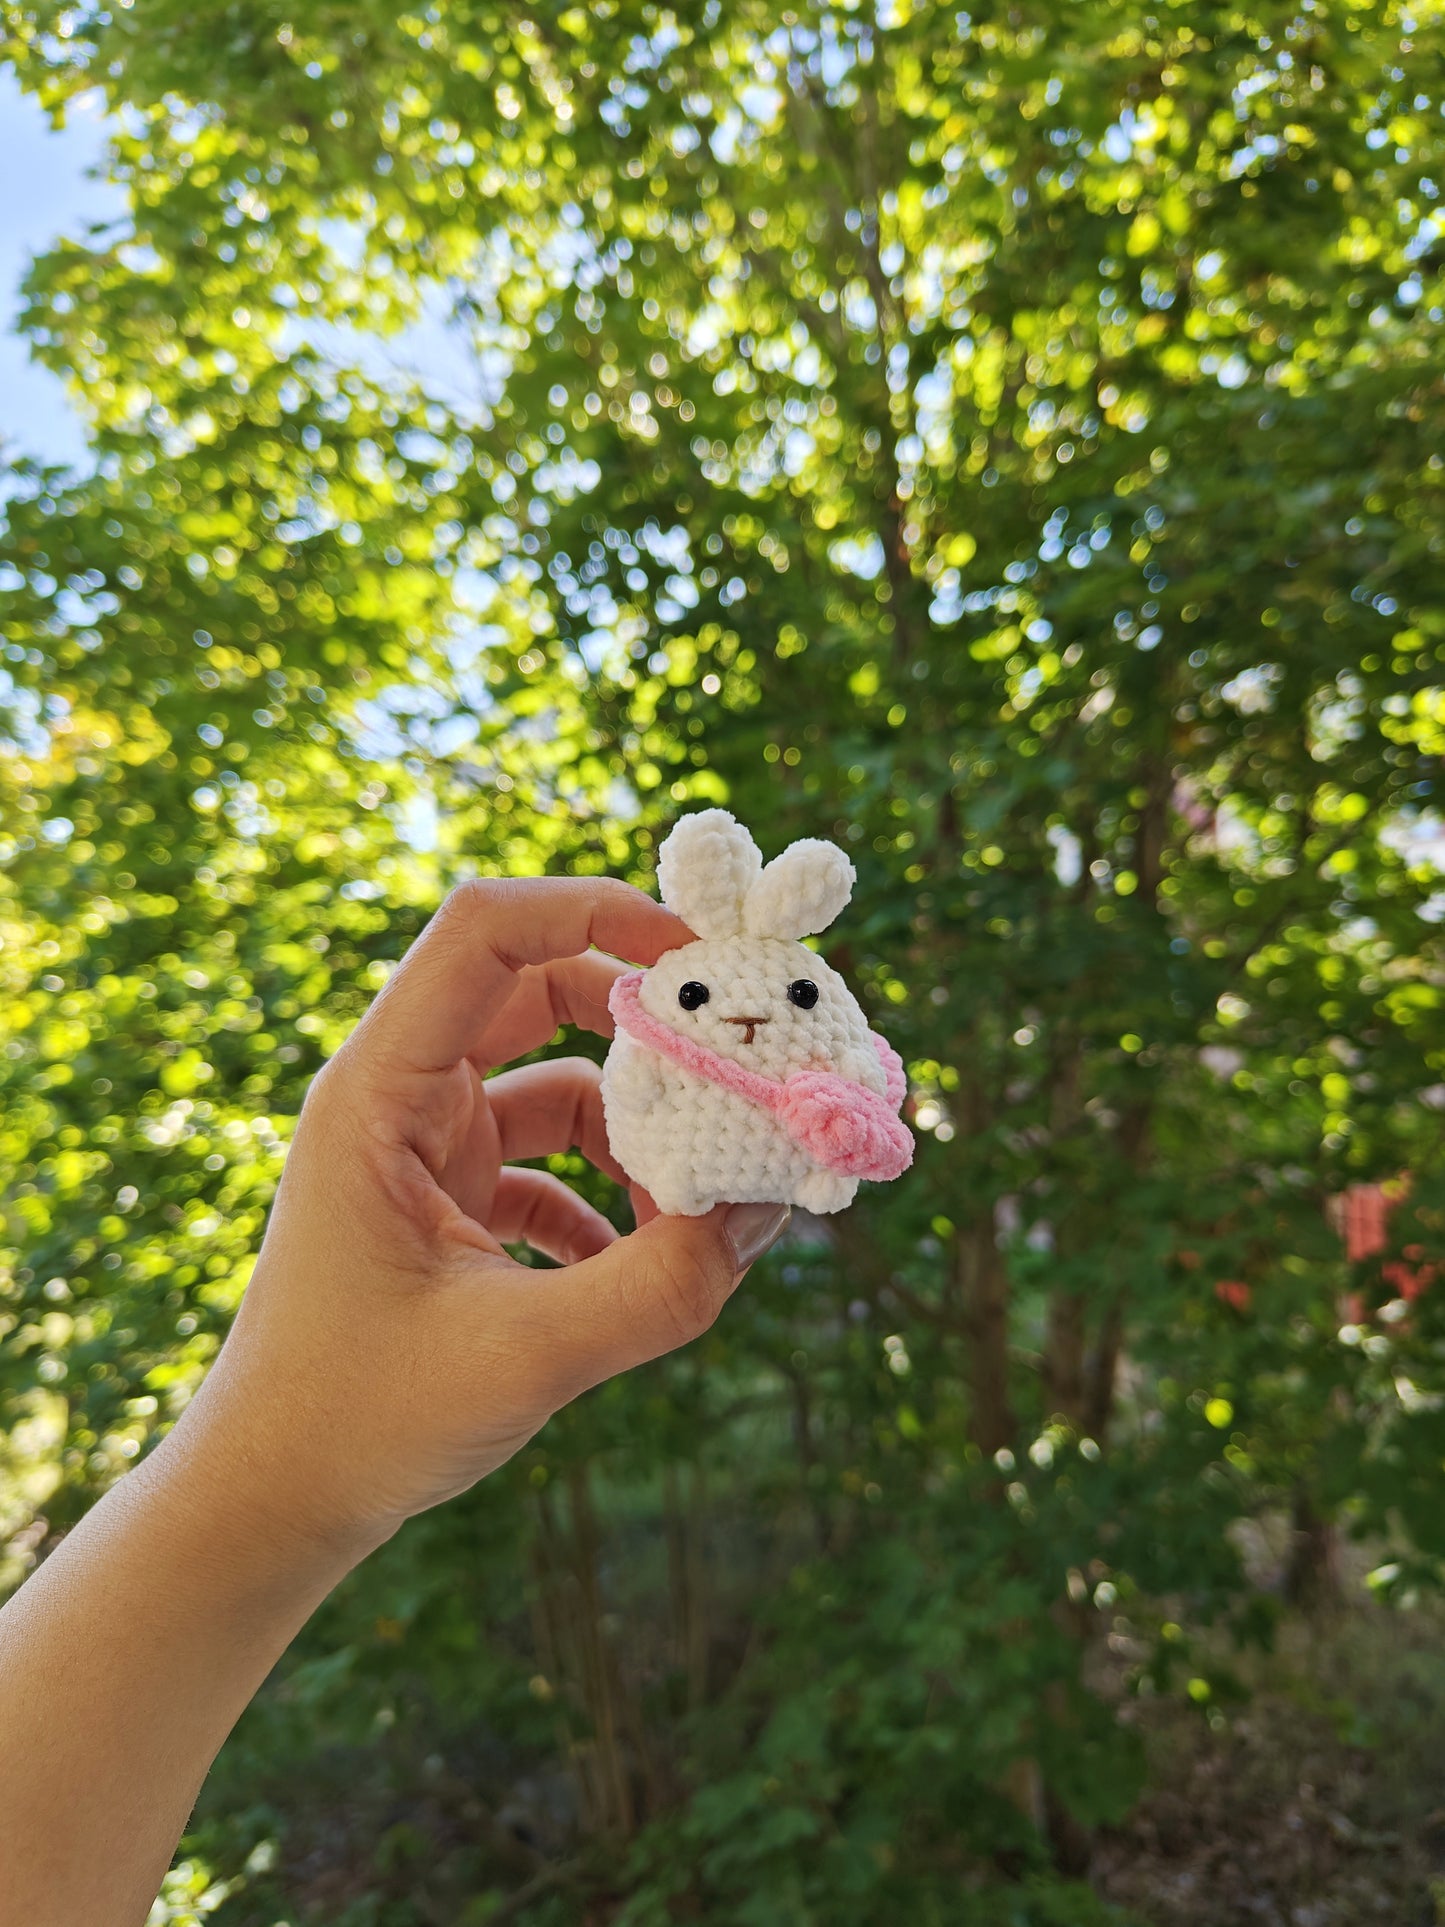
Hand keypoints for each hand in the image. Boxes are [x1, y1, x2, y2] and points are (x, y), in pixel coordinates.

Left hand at [173, 877, 789, 1559]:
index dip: (595, 909)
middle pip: (541, 992)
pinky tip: (638, 1267)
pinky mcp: (448, 1203)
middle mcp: (399, 1097)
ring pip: (561, 1086)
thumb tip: (766, 1210)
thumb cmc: (357, 1421)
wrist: (270, 1505)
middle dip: (646, 1027)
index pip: (487, 929)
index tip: (700, 955)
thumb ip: (657, 1286)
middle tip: (739, 1067)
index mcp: (381, 1090)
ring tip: (696, 1212)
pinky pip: (554, 1161)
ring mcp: (424, 1148)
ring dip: (637, 1135)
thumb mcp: (523, 1355)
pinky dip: (610, 1199)